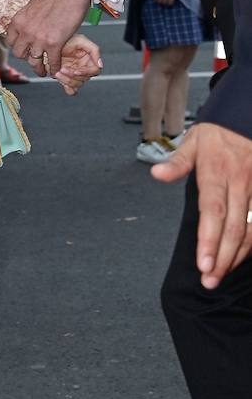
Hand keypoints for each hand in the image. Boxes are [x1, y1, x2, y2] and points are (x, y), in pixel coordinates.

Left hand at [5, 0, 91, 75]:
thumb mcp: (32, 6)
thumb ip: (28, 19)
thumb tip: (28, 26)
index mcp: (18, 21)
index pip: (10, 42)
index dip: (18, 47)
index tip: (24, 49)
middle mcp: (25, 32)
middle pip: (20, 54)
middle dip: (27, 57)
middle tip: (34, 59)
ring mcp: (39, 39)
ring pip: (34, 62)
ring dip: (39, 68)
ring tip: (43, 71)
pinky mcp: (54, 43)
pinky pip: (52, 62)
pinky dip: (54, 68)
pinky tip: (56, 70)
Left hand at [52, 36, 102, 94]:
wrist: (49, 43)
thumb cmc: (66, 39)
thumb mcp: (81, 40)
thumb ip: (94, 50)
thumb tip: (100, 65)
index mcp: (90, 60)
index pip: (94, 71)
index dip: (85, 72)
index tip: (75, 70)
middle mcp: (84, 68)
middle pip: (84, 79)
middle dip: (72, 76)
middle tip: (62, 69)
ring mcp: (75, 75)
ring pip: (77, 85)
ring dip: (66, 80)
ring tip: (57, 72)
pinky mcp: (67, 80)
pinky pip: (71, 90)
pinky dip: (67, 87)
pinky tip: (60, 78)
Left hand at [151, 122, 251, 288]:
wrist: (248, 117)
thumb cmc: (218, 133)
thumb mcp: (193, 140)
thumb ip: (177, 162)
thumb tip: (156, 174)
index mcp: (218, 172)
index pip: (213, 210)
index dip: (208, 239)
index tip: (202, 263)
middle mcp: (240, 182)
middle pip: (233, 227)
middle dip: (222, 257)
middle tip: (208, 281)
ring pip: (250, 230)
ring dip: (237, 255)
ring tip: (220, 275)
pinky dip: (251, 244)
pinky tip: (239, 258)